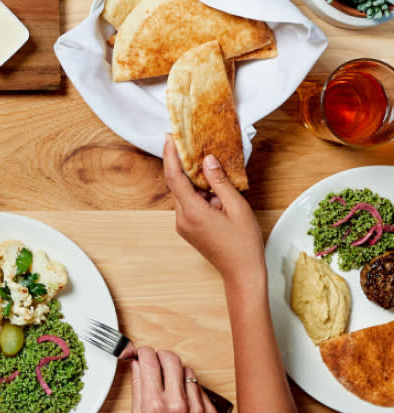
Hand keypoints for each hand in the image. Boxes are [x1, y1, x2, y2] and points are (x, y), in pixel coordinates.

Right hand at [130, 346, 217, 412]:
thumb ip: (137, 386)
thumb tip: (136, 363)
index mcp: (155, 404)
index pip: (149, 360)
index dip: (143, 352)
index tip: (141, 354)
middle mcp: (177, 404)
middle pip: (171, 358)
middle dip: (161, 356)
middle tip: (156, 362)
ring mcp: (196, 408)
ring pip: (188, 371)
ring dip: (177, 373)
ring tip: (171, 384)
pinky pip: (200, 388)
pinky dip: (190, 389)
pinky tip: (183, 399)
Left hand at [163, 135, 264, 291]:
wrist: (242, 275)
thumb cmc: (244, 245)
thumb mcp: (237, 208)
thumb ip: (220, 183)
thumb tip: (207, 160)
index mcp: (192, 212)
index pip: (174, 177)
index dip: (170, 154)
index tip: (169, 136)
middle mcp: (182, 218)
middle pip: (177, 184)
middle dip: (183, 164)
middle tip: (191, 144)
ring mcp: (183, 225)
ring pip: (184, 194)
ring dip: (195, 181)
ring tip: (211, 169)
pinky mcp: (187, 228)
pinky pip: (189, 204)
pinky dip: (198, 194)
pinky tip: (214, 191)